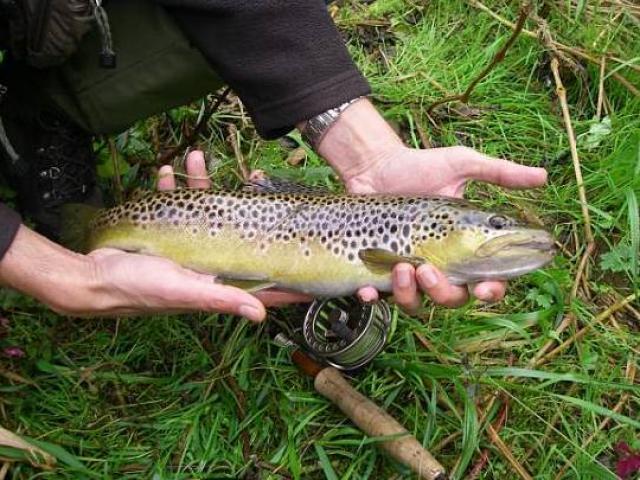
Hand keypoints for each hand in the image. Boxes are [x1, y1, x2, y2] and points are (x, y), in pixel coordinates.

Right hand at [83, 151, 309, 318]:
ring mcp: (187, 244)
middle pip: (238, 232)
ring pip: (206, 210)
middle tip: (256, 176)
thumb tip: (260, 315)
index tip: (314, 263)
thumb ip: (220, 299)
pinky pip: (174, 205)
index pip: (261, 280)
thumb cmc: (136, 289)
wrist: (90, 277)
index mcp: (216, 281)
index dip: (286, 274)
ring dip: (202, 183)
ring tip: (196, 157)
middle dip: (247, 205)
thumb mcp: (181, 291)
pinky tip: (165, 171)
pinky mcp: (164, 231)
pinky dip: (171, 187)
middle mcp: (207, 262)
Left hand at [311, 98, 546, 310]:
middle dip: (443, 292)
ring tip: (400, 266)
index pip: (487, 279)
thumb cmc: (420, 167)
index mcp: (464, 247)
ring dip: (409, 293)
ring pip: (416, 303)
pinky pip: (378, 296)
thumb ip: (500, 173)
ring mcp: (409, 271)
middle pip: (452, 298)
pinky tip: (368, 289)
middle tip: (427, 269)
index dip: (491, 290)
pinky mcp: (378, 271)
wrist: (375, 166)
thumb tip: (544, 177)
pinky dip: (373, 297)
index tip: (484, 288)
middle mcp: (440, 265)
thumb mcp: (461, 165)